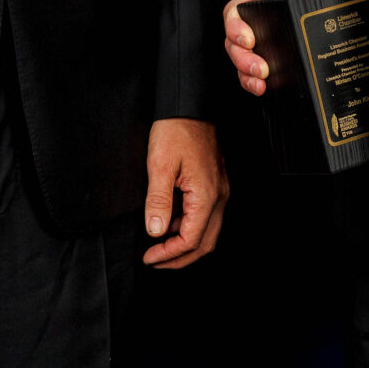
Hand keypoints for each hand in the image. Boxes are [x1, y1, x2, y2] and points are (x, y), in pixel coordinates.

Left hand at [142, 117, 226, 268]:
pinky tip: (169, 223)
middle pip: (204, 243)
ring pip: (207, 231)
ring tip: (159, 246)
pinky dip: (188, 227)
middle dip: (179, 258)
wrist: (190, 105)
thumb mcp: (159, 165)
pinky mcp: (215, 184)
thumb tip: (155, 230)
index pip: (190, 240)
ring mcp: (219, 191)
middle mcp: (218, 196)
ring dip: (184, 244)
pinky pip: (206, 216)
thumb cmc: (177, 129)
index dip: (169, 254)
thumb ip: (158, 201)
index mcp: (206, 195)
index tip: (149, 257)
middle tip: (155, 261)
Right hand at [222, 0, 311, 96]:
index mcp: (255, 0)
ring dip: (246, 74)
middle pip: (233, 42)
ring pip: (238, 60)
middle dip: (244, 59)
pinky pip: (247, 72)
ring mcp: (251, 42)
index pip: (234, 11)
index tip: (249, 40)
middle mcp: (248, 22)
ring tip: (259, 83)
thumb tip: (328, 7)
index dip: (236, 28)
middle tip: (259, 68)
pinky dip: (252, 82)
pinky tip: (261, 87)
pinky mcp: (259, 57)